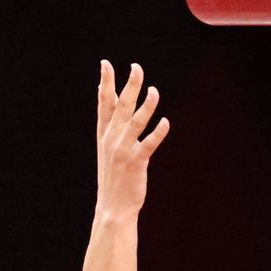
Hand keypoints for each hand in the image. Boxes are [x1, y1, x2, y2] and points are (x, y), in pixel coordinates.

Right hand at [94, 60, 170, 212]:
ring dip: (146, 106)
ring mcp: (122, 151)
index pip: (104, 103)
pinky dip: (157, 133)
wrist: (113, 206)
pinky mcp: (135, 163)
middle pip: (121, 107)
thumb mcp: (108, 148)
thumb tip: (112, 102)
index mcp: (104, 134)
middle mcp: (111, 139)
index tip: (105, 64)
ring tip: (154, 91)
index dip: (105, 83)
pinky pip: (148, 144)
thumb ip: (111, 125)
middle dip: (129, 86)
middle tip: (136, 67)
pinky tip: (166, 122)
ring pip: (135, 122)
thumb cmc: (114, 175)